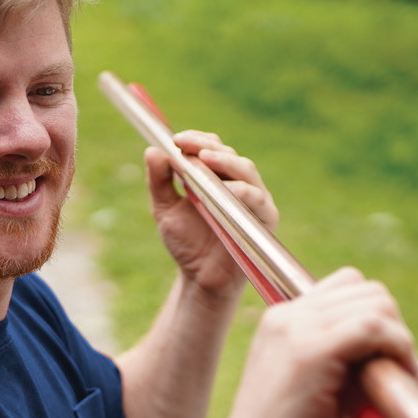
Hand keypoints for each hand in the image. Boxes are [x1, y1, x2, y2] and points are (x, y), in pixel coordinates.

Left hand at [145, 130, 277, 302]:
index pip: (210, 147)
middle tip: (188, 146)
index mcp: (214, 176)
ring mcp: (253, 198)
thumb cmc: (186, 243)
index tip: (176, 139)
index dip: (195, 139)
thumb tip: (152, 150)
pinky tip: (227, 189)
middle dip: (207, 146)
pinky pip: (257, 198)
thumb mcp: (165, 210)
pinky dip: (243, 190)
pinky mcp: (265, 217)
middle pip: (228, 154)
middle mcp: (236, 182)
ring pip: (245, 169)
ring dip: (225, 162)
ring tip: (204, 159)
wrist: (200, 278)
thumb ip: (158, 182)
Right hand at [212, 268, 417, 417]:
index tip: (380, 365)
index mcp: (286, 323)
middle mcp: (288, 318)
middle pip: (368, 291)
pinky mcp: (308, 351)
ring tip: (389, 383)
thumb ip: (375, 380)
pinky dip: (396, 348)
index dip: (376, 321)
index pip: (348, 289)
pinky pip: (373, 326)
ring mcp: (295, 329)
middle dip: (392, 329)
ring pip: (375, 302)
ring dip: (396, 340)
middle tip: (389, 377)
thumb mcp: (339, 405)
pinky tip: (389, 382)